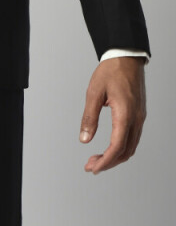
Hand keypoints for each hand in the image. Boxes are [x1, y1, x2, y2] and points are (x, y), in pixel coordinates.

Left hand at [79, 57, 146, 173]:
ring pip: (131, 146)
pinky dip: (121, 147)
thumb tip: (84, 139)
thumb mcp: (94, 93)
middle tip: (90, 166)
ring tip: (97, 159)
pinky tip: (109, 148)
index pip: (117, 146)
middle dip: (108, 162)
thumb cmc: (110, 72)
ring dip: (115, 156)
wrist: (126, 57)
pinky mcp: (138, 114)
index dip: (105, 161)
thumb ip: (89, 117)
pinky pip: (133, 138)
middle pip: (125, 151)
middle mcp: (136, 119)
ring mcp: (139, 117)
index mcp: (125, 114)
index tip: (92, 168)